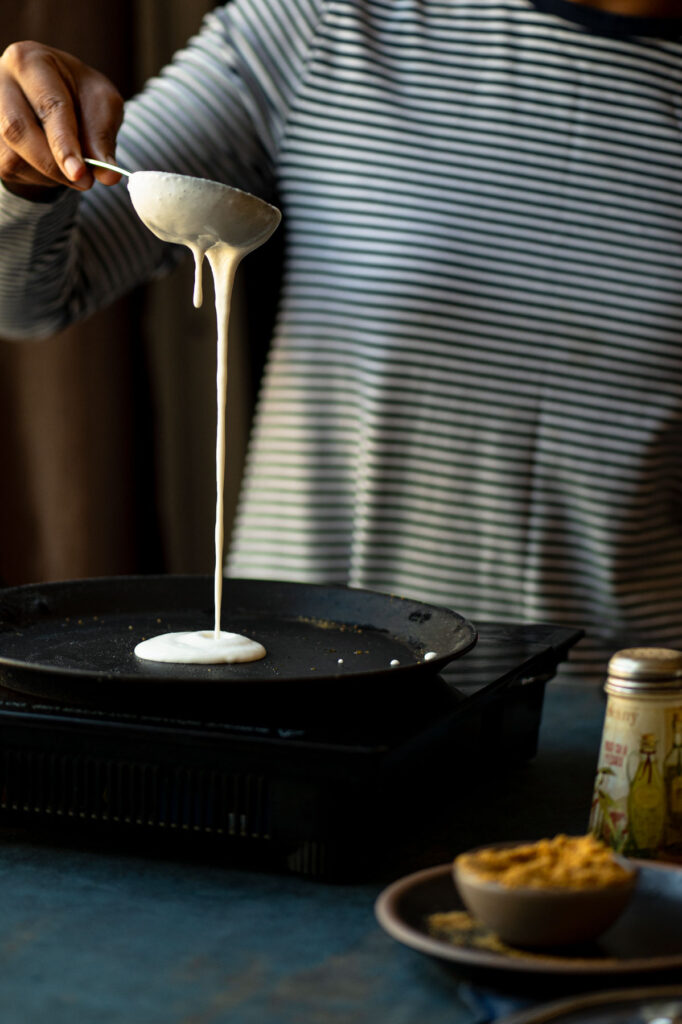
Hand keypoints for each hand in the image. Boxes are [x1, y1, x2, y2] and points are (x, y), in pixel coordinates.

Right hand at [0, 40, 123, 197]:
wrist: (55, 100)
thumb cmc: (79, 96)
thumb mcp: (102, 105)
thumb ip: (103, 137)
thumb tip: (108, 175)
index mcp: (30, 61)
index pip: (48, 105)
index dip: (64, 143)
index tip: (80, 172)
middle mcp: (0, 81)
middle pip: (17, 130)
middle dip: (52, 164)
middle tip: (84, 182)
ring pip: (11, 155)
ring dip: (48, 173)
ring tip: (72, 167)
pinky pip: (8, 168)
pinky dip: (37, 177)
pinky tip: (52, 165)